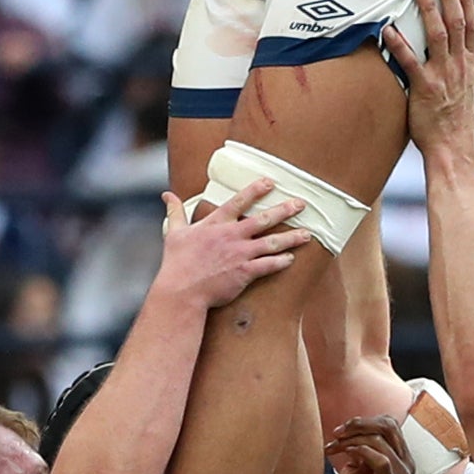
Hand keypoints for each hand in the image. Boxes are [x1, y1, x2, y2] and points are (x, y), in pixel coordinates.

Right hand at [153, 176, 308, 308]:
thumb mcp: (174, 233)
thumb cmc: (177, 263)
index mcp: (215, 224)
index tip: (271, 182)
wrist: (181, 290)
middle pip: (263, 219)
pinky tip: (291, 259)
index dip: (256, 190)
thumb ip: (175, 211)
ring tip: (307, 234)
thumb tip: (166, 194)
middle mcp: (231, 235)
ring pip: (272, 242)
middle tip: (301, 204)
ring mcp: (240, 254)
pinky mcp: (245, 273)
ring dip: (291, 238)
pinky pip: (268, 265)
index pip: (239, 201)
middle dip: (284, 210)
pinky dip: (281, 262)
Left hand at [326, 413, 414, 473]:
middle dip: (359, 424)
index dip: (364, 421)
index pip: (389, 423)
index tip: (341, 430)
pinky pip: (380, 459)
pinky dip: (360, 451)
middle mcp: (405, 463)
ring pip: (380, 440)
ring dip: (351, 440)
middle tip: (337, 433)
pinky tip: (347, 455)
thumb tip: (351, 430)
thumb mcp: (357, 469)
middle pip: (388, 425)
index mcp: (400, 457)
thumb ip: (360, 449)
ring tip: (334, 448)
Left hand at [373, 0, 473, 156]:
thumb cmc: (454, 122)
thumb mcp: (463, 91)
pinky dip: (399, 44)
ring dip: (428, 8)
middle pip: (456, 22)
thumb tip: (447, 55)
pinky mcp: (424, 87)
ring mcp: (442, 75)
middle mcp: (459, 66)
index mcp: (470, 65)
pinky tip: (388, 29)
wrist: (453, 148)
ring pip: (437, 34)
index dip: (467, 1)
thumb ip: (456, 70)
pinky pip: (410, 61)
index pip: (471, 26)